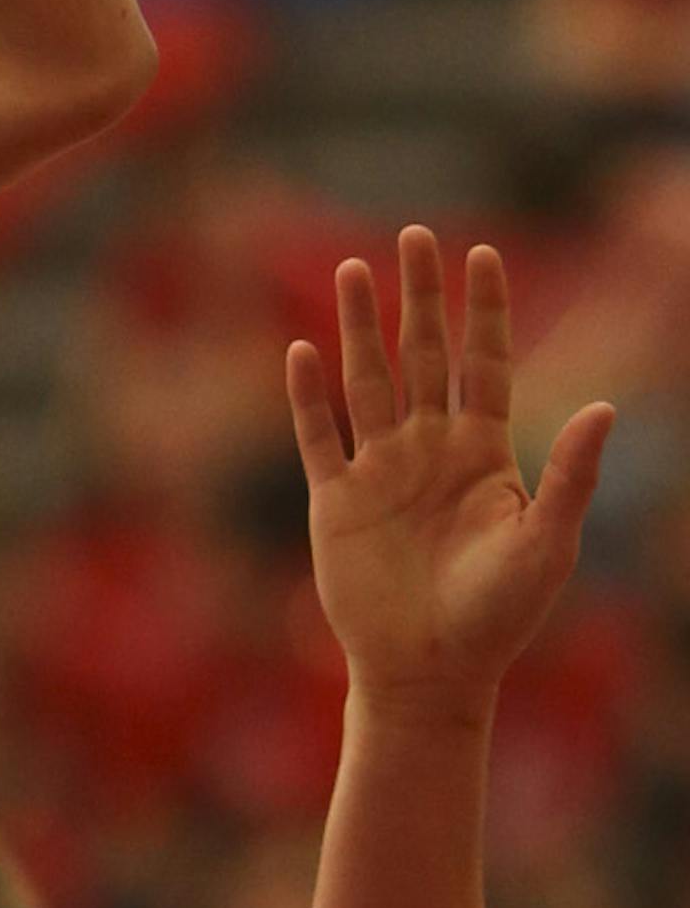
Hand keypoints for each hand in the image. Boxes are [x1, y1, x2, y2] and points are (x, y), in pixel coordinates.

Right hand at [287, 229, 613, 713]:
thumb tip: (606, 407)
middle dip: (420, 296)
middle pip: (423, 355)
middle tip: (415, 234)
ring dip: (358, 326)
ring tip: (353, 268)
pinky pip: (318, 436)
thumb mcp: (546, 543)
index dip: (485, 311)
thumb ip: (570, 474)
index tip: (485, 254)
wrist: (429, 673)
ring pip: (368, 380)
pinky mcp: (336, 500)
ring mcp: (380, 471)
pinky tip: (302, 350)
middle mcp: (430, 450)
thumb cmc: (498, 617)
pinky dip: (308, 395)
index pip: (485, 364)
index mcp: (484, 453)